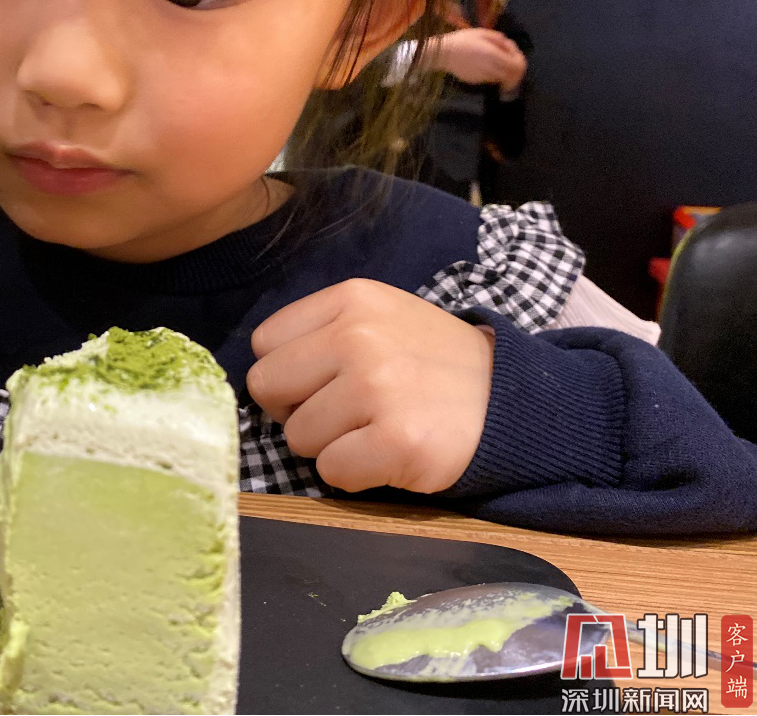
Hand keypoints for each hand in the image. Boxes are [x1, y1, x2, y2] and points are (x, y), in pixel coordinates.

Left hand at [247, 279, 493, 493]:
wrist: (511, 399)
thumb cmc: (429, 363)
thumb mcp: (379, 317)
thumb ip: (320, 333)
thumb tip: (262, 380)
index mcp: (351, 300)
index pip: (264, 344)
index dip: (286, 372)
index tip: (320, 382)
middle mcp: (359, 336)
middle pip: (267, 388)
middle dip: (296, 410)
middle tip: (342, 413)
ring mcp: (378, 388)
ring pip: (297, 437)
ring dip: (330, 444)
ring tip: (374, 429)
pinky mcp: (397, 441)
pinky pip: (331, 471)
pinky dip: (354, 474)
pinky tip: (387, 453)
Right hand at [435, 28, 525, 92]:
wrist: (443, 53)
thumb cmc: (463, 40)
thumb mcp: (483, 33)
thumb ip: (500, 40)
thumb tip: (509, 47)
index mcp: (494, 55)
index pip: (517, 65)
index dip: (520, 61)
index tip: (516, 56)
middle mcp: (491, 69)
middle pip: (512, 75)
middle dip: (514, 70)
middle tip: (510, 63)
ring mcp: (483, 77)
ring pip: (501, 78)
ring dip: (502, 71)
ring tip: (494, 62)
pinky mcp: (476, 82)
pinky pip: (489, 79)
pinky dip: (491, 74)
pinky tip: (482, 65)